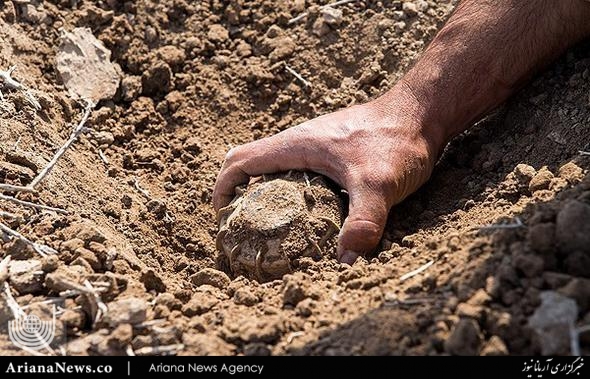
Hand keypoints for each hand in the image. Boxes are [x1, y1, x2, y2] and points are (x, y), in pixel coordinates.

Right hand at [213, 93, 442, 263]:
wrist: (423, 114)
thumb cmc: (396, 139)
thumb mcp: (378, 184)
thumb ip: (362, 222)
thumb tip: (345, 262)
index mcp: (294, 146)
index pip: (239, 162)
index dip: (221, 189)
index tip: (222, 218)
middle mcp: (298, 144)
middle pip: (250, 166)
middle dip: (239, 196)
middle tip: (245, 230)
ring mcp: (315, 147)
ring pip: (274, 169)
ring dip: (264, 194)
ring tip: (271, 229)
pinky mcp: (331, 153)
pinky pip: (296, 172)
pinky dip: (289, 193)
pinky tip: (308, 217)